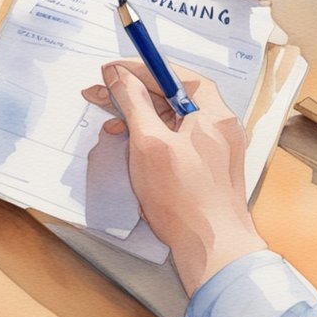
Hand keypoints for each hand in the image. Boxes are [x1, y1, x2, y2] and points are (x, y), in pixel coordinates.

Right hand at [82, 61, 265, 294]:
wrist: (212, 247)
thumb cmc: (184, 197)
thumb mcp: (148, 143)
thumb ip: (133, 104)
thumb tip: (119, 75)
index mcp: (213, 113)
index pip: (175, 75)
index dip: (141, 69)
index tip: (112, 69)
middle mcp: (217, 126)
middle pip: (171, 97)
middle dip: (133, 93)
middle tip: (99, 92)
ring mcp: (212, 148)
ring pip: (169, 120)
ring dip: (137, 117)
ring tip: (107, 121)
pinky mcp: (205, 168)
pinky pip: (174, 140)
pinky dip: (150, 137)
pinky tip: (129, 145)